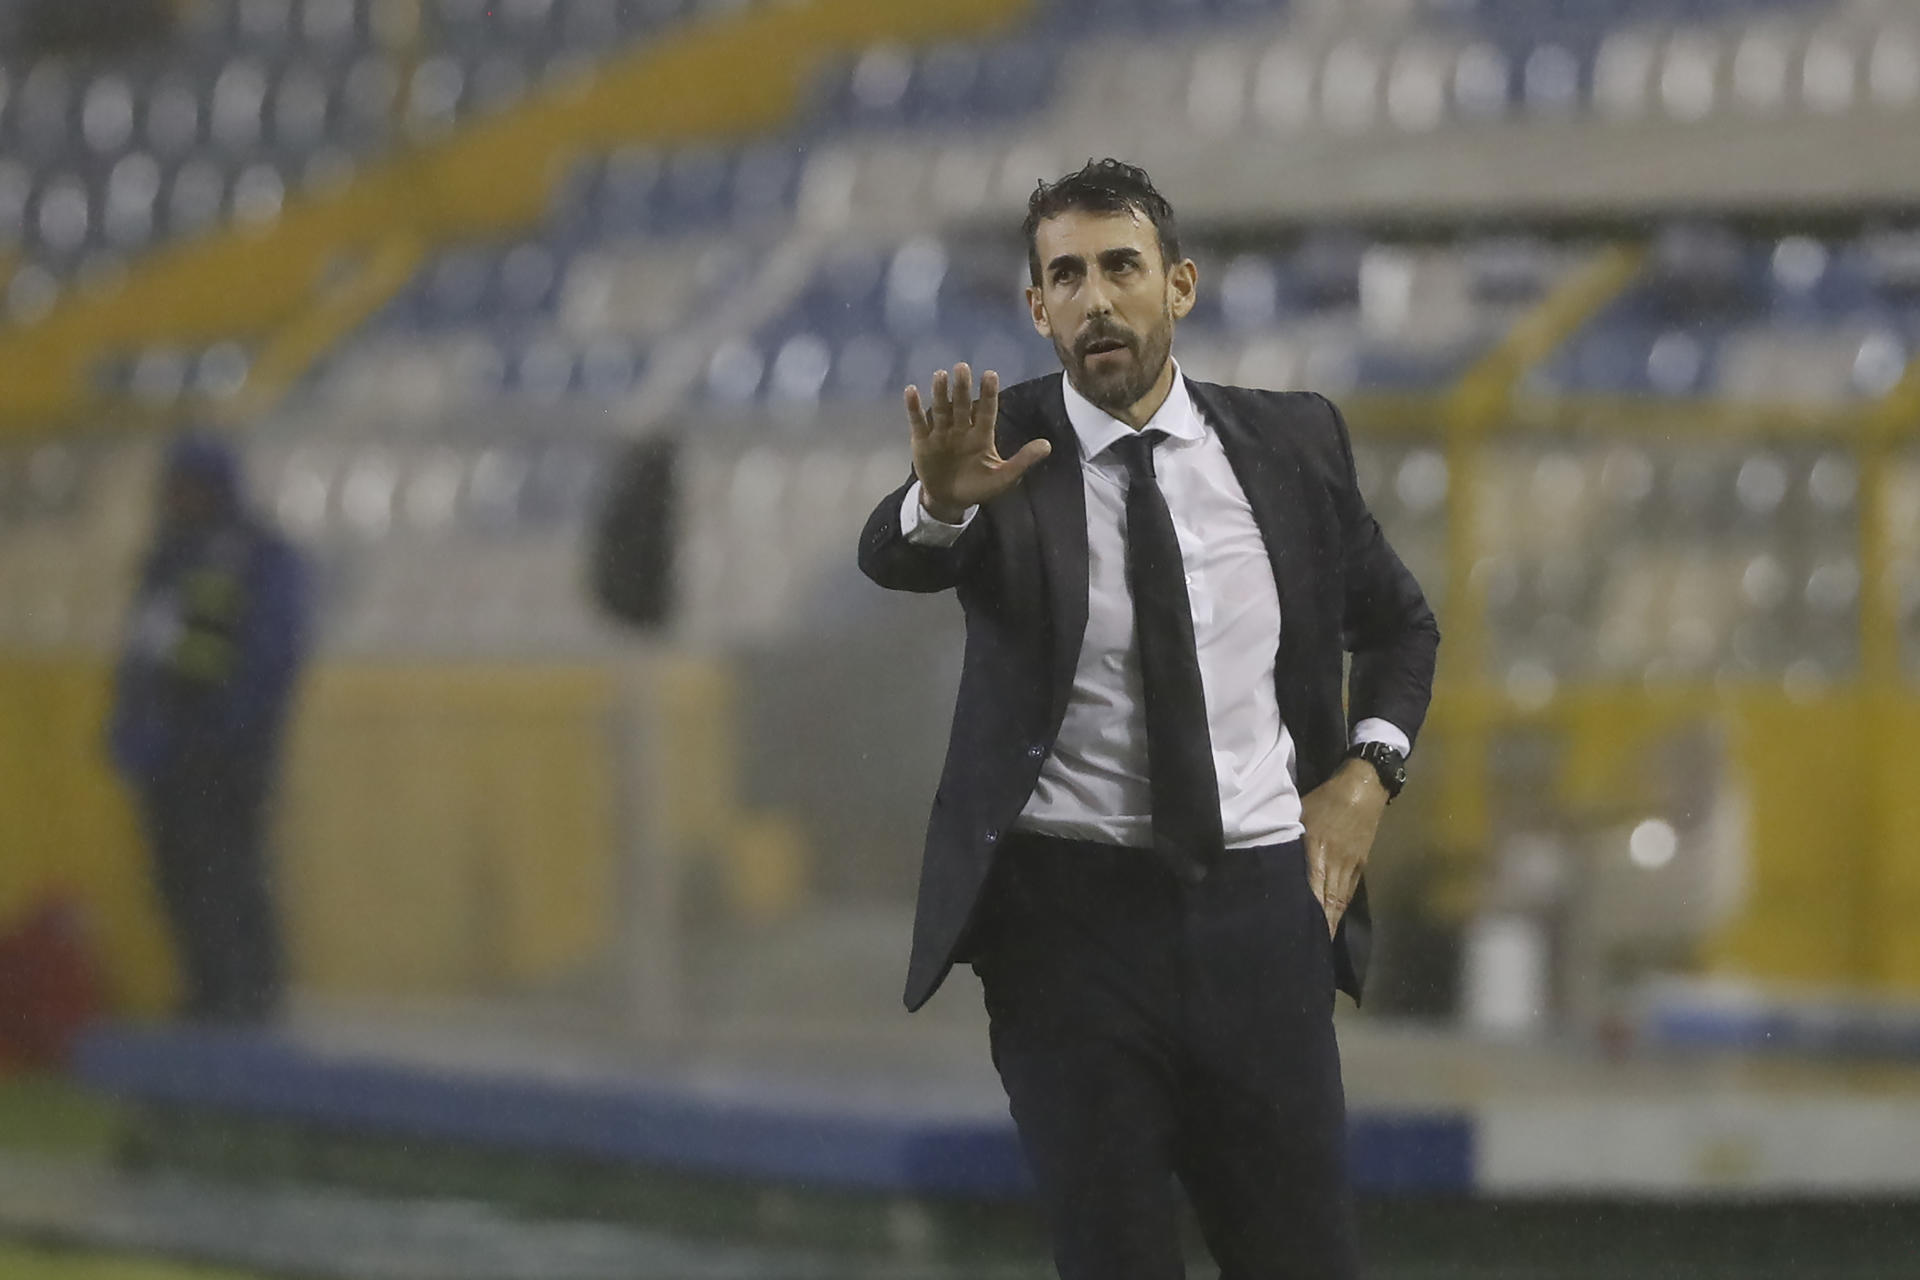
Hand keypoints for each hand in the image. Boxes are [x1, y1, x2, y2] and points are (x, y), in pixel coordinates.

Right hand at [907, 363, 1050, 519]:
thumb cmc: (978, 487)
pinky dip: (913, 408)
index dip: (988, 394)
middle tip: (962, 367)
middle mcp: (961, 428)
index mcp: (981, 435)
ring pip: (941, 409)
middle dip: (962, 387)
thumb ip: (1022, 461)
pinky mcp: (922, 441)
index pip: (986, 411)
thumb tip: (1047, 446)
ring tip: (940, 375)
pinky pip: (918, 422)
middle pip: (961, 405)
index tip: (990, 375)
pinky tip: (911, 391)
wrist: (949, 500)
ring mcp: (941, 433)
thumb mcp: (1003, 477)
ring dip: (940, 392)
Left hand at [1300, 759, 1387, 937]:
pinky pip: (1350, 890)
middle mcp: (1336, 861)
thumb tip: (1271, 857)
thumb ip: (1287, 838)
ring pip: (1340, 899)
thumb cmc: (1324, 798)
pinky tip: (1335, 921)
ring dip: (1332, 922)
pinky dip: (1342, 908)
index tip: (1300, 932)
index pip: (1312, 888)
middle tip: (1309, 949)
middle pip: (1328, 901)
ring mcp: (1351, 864)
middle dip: (1321, 927)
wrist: (1364, 786)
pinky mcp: (1361, 863)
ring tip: (1321, 944)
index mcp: (1317, 849)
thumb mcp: (1299, 813)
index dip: (1309, 913)